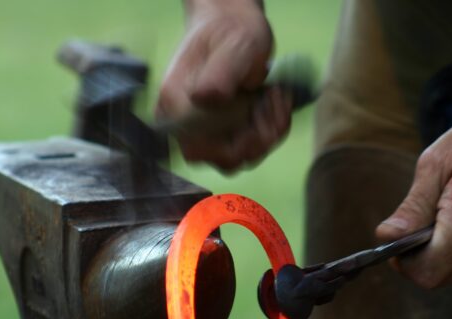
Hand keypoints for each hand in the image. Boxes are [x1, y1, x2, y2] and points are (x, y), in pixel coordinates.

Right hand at [157, 0, 291, 172]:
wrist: (235, 27)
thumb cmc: (230, 32)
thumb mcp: (232, 47)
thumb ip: (219, 74)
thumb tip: (205, 99)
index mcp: (177, 106)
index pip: (197, 148)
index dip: (230, 141)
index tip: (253, 106)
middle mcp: (188, 126)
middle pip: (224, 159)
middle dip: (256, 136)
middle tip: (270, 100)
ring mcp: (209, 133)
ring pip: (242, 157)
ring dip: (268, 132)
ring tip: (274, 96)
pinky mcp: (228, 135)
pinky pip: (252, 149)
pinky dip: (272, 129)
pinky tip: (275, 102)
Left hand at [376, 82, 451, 287]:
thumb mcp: (435, 165)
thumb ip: (411, 208)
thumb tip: (387, 237)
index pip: (425, 273)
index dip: (404, 263)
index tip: (398, 242)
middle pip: (440, 277)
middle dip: (420, 258)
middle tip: (417, 227)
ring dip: (442, 253)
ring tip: (446, 215)